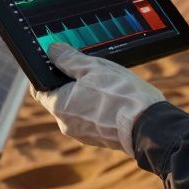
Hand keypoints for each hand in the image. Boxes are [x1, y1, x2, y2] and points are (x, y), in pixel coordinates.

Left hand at [31, 43, 164, 155]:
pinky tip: (113, 97)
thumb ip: (68, 59)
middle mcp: (66, 124)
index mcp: (59, 106)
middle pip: (60, 98)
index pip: (40, 89)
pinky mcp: (99, 138)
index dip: (46, 74)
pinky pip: (92, 118)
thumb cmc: (119, 94)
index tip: (55, 62)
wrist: (148, 125)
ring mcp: (83, 134)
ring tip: (105, 82)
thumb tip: (52, 50)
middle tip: (87, 68)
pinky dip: (97, 107)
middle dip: (70, 82)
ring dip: (86, 95)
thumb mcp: (93, 67)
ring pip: (77, 108)